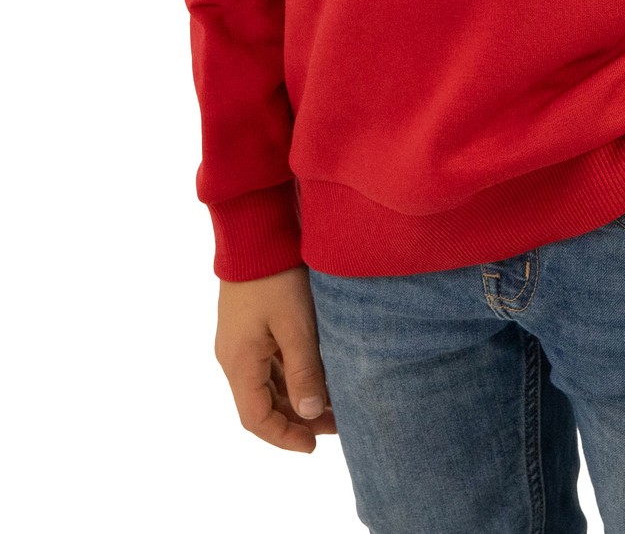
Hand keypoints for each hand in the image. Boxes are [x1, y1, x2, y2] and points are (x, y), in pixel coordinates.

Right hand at [215, 264, 337, 452]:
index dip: (284, 437)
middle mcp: (234, 356)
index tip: (314, 446)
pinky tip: (320, 373)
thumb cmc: (276, 276)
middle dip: (299, 418)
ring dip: (297, 396)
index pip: (256, 419)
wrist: (256, 232)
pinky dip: (293, 375)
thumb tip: (311, 413)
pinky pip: (269, 363)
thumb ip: (303, 370)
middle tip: (337, 423)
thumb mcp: (295, 324)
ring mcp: (241, 341)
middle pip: (263, 403)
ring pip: (268, 383)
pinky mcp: (250, 326)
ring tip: (336, 401)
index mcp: (239, 362)